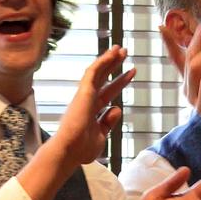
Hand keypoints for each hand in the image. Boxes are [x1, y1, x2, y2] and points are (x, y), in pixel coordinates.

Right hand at [44, 46, 134, 167]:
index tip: (130, 72)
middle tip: (124, 53)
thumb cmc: (81, 150)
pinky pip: (93, 72)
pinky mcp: (83, 91)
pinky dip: (103, 61)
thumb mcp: (101, 136)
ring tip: (121, 48)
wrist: (70, 151)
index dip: (120, 82)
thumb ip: (108, 123)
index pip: (108, 92)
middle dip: (114, 65)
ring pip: (98, 72)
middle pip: (103, 78)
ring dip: (109, 59)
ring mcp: (84, 95)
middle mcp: (86, 101)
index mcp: (90, 111)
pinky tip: (112, 53)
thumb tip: (116, 108)